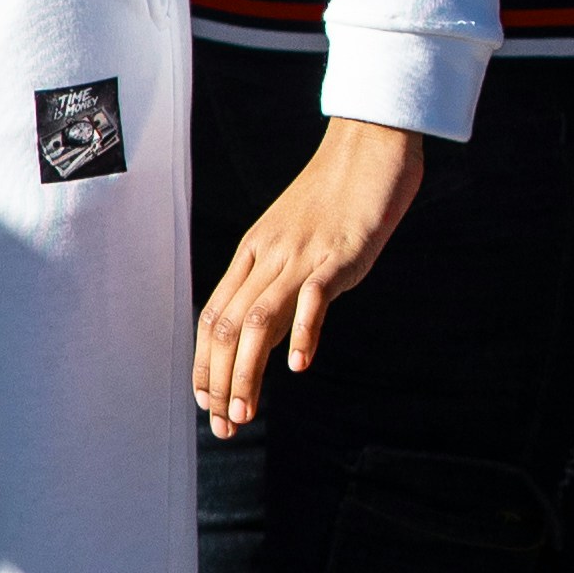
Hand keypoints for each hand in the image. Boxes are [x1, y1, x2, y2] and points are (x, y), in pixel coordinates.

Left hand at [192, 114, 425, 436]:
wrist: (367, 145)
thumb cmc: (336, 198)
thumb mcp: (298, 245)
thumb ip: (281, 288)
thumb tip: (270, 342)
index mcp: (253, 253)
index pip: (212, 316)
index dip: (205, 366)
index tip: (208, 407)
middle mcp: (267, 256)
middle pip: (225, 324)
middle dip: (219, 382)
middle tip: (224, 427)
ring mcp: (300, 254)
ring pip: (256, 318)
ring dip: (247, 371)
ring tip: (245, 413)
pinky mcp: (336, 253)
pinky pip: (312, 295)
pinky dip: (303, 331)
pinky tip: (300, 364)